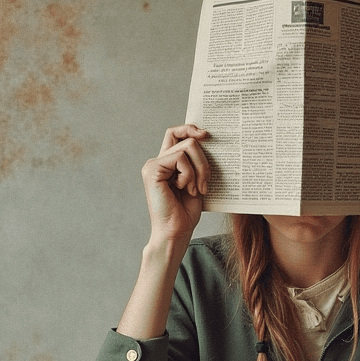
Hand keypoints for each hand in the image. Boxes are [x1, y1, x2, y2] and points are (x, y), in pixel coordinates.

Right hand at [141, 124, 209, 244]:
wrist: (176, 232)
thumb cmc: (186, 212)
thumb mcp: (197, 182)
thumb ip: (197, 162)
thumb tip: (206, 138)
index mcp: (167, 163)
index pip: (175, 133)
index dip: (190, 128)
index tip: (207, 135)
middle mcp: (157, 161)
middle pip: (187, 140)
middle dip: (204, 160)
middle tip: (205, 183)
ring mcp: (153, 165)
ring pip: (187, 147)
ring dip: (199, 170)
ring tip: (195, 189)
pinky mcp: (152, 170)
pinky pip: (180, 158)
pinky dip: (189, 174)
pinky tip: (185, 189)